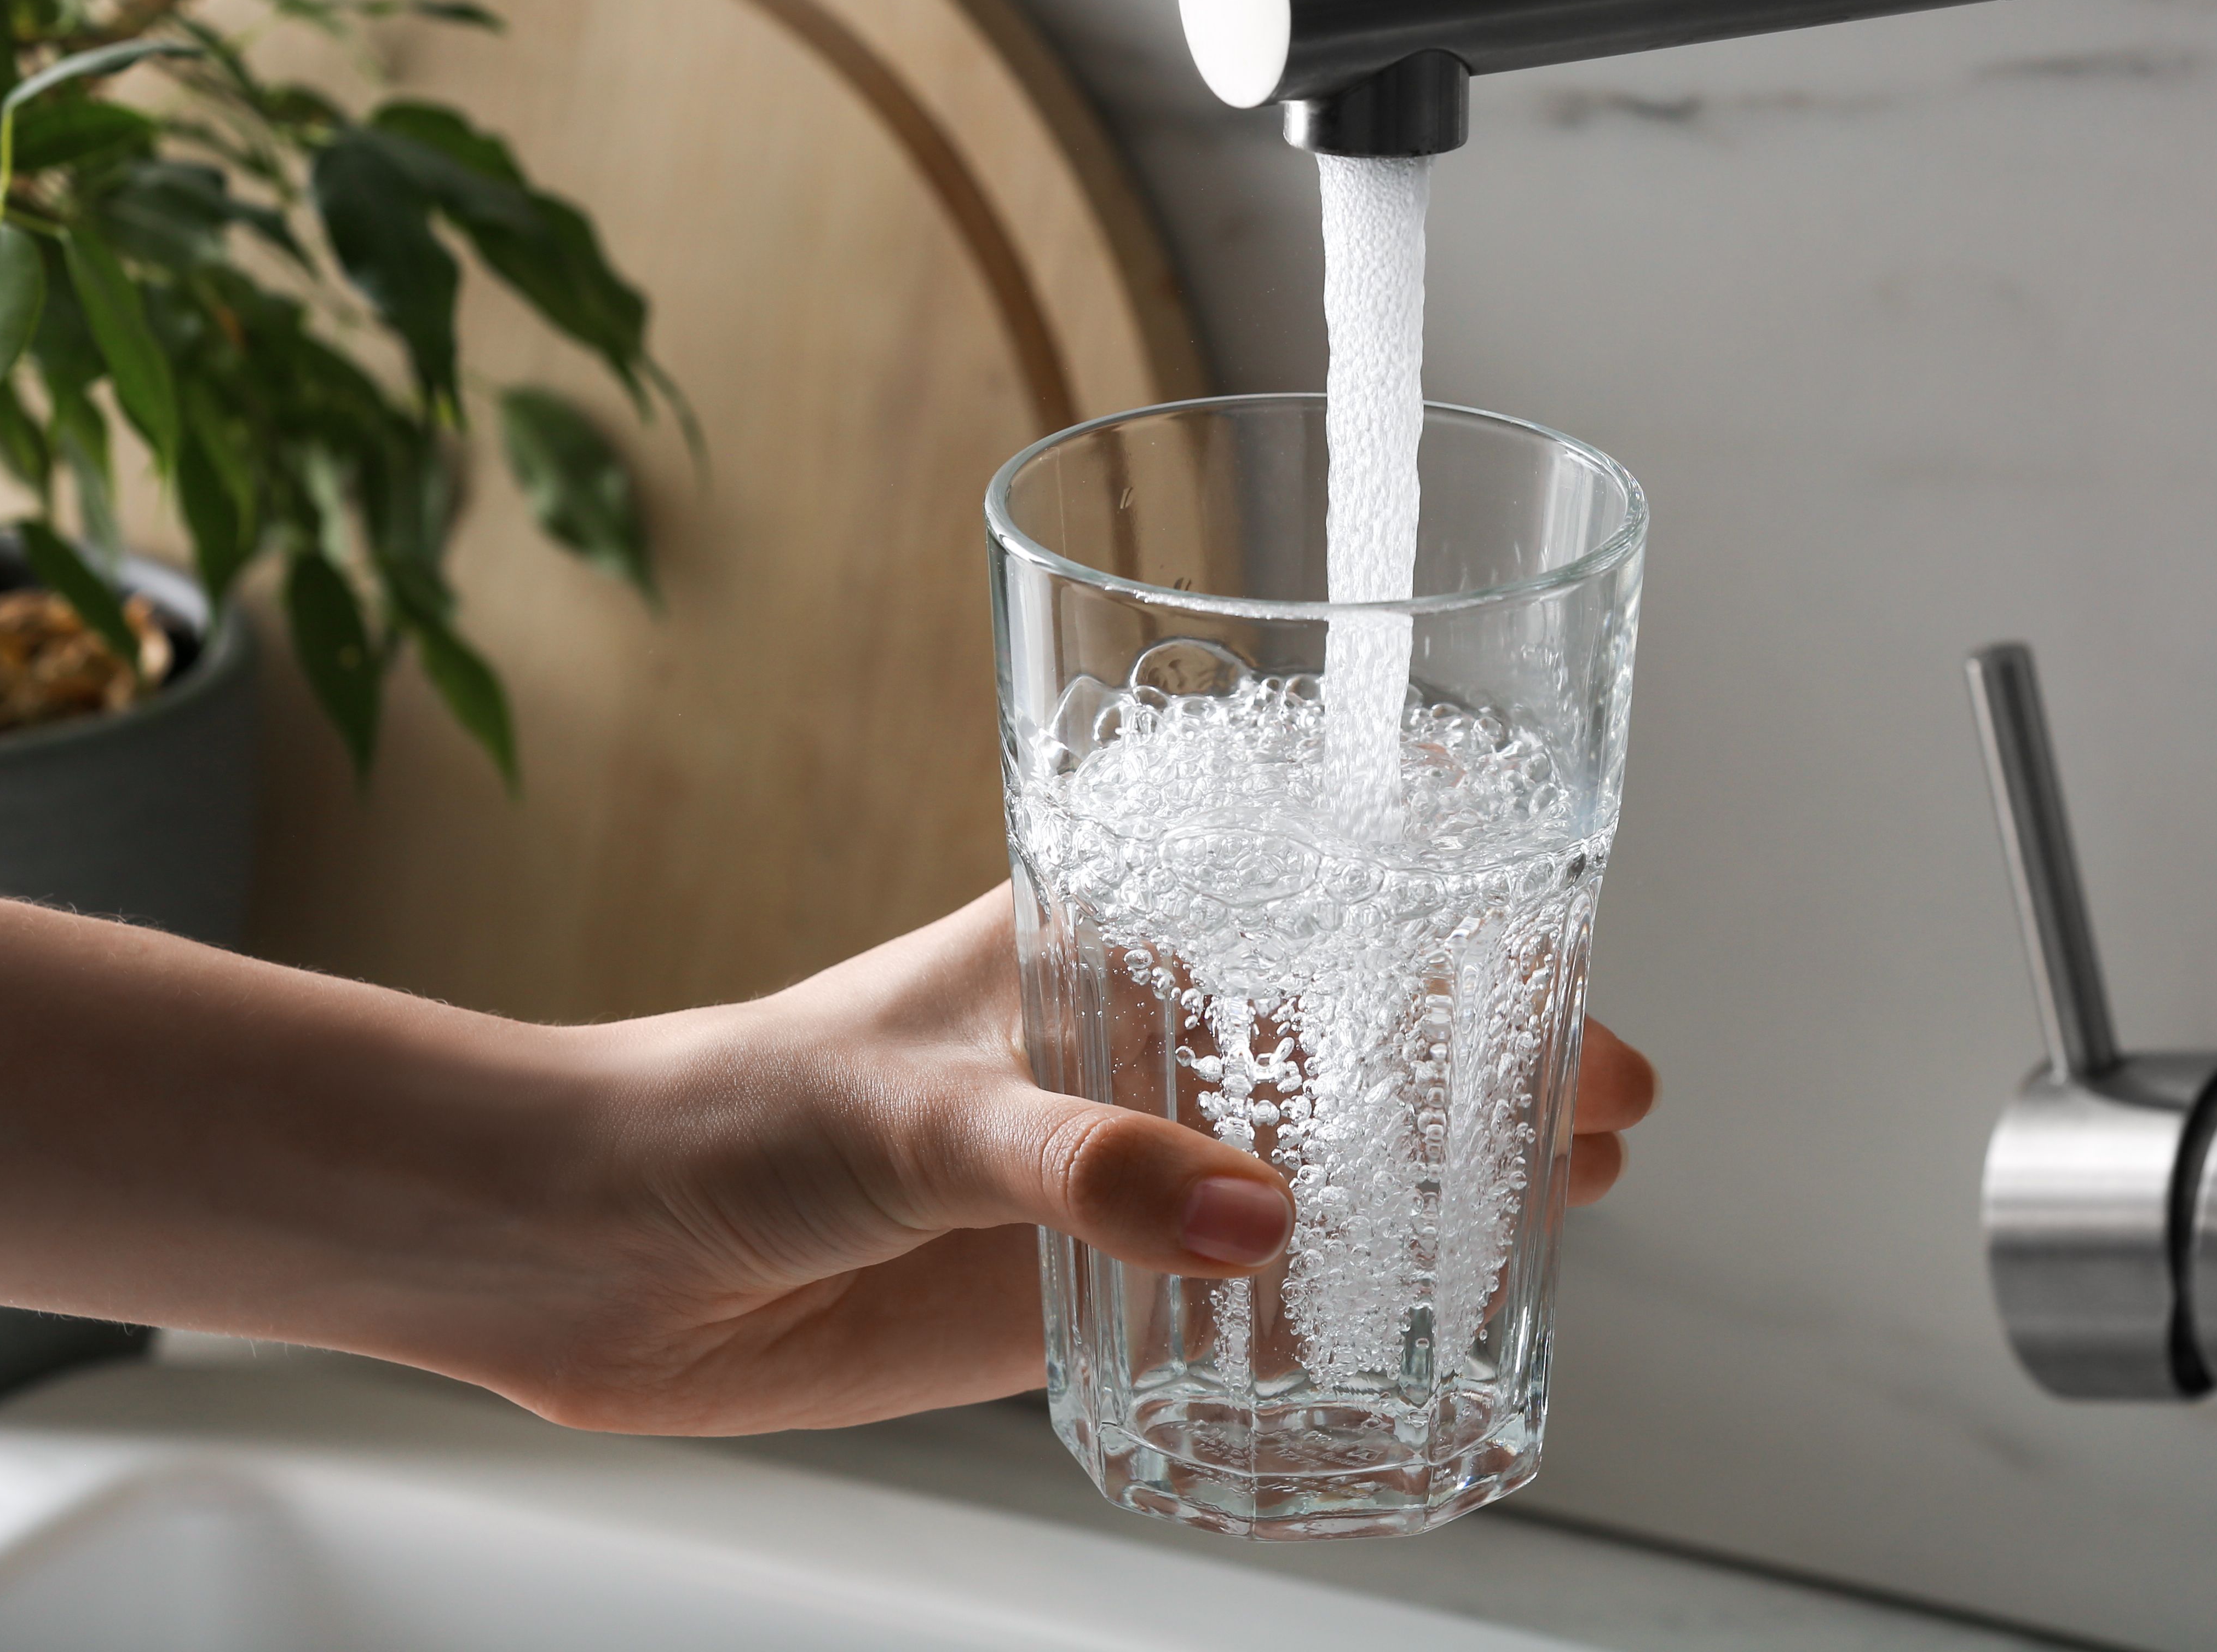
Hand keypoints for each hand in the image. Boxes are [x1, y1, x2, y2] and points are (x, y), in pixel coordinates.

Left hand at [514, 887, 1657, 1435]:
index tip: (1567, 962)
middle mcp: (1134, 1043)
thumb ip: (1081, 1163)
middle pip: (1355, 1030)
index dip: (1454, 920)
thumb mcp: (917, 1111)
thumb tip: (1255, 1225)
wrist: (607, 1246)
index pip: (1312, 898)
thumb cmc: (737, 1107)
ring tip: (1562, 1200)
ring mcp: (1122, 1167)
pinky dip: (1336, 1296)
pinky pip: (1243, 1289)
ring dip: (1437, 1174)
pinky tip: (1416, 1318)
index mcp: (1102, 936)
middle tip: (1609, 1108)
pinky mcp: (1087, 1283)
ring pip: (1321, 1156)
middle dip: (1490, 1057)